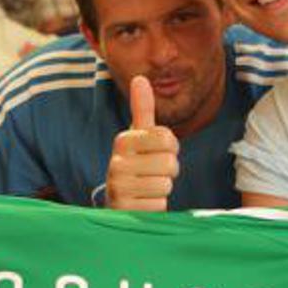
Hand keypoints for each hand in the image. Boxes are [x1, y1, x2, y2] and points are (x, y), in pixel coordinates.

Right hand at [106, 76, 179, 211]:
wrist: (118, 204)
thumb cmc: (135, 166)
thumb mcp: (138, 138)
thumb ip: (142, 110)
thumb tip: (140, 78)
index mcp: (123, 141)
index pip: (167, 138)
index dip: (171, 148)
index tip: (157, 153)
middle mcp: (116, 162)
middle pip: (170, 163)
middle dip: (168, 171)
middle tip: (153, 174)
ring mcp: (118, 187)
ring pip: (165, 184)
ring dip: (162, 189)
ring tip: (147, 188)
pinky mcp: (124, 209)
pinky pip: (159, 205)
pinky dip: (156, 206)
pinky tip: (143, 203)